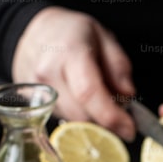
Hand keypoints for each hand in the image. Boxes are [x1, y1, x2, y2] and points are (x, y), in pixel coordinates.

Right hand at [12, 6, 136, 140]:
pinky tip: (81, 100)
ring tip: (98, 98)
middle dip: (106, 121)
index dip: (111, 116)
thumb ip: (119, 67)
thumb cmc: (72, 33)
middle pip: (81, 114)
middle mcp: (49, 73)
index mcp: (70, 52)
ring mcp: (37, 90)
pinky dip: (79, 116)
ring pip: (72, 121)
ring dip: (92, 118)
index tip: (129, 129)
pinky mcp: (34, 104)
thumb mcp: (104, 38)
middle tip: (120, 113)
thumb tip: (127, 96)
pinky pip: (63, 119)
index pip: (88, 93)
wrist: (33, 32)